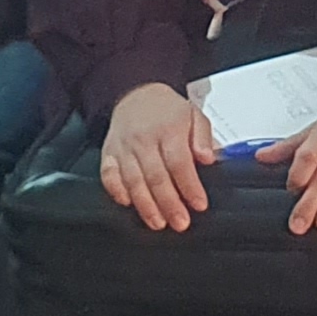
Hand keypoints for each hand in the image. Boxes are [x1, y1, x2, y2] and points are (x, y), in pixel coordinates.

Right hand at [98, 83, 212, 231]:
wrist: (136, 93)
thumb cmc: (167, 109)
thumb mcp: (194, 114)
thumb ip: (203, 137)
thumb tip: (208, 157)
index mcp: (168, 130)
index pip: (179, 162)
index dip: (189, 186)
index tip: (199, 204)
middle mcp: (144, 140)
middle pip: (156, 177)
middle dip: (169, 204)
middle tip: (180, 222)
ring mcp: (124, 148)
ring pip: (133, 181)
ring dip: (146, 205)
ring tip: (158, 222)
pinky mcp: (108, 153)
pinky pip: (108, 175)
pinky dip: (116, 191)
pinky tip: (127, 204)